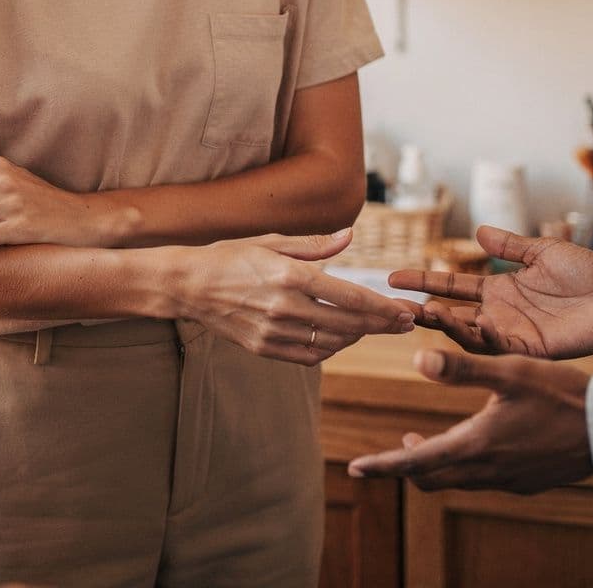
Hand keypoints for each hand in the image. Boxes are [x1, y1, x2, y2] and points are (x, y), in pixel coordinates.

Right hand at [174, 230, 415, 365]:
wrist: (188, 285)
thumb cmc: (230, 256)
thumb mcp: (271, 241)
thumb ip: (314, 244)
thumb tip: (349, 237)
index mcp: (290, 275)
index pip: (350, 298)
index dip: (382, 308)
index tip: (404, 311)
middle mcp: (285, 306)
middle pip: (348, 324)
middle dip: (381, 324)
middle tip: (403, 323)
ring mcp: (274, 331)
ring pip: (332, 342)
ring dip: (358, 336)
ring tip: (372, 327)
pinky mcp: (264, 348)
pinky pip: (308, 355)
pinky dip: (330, 349)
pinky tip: (340, 339)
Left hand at [347, 351, 592, 492]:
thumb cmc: (562, 396)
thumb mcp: (510, 371)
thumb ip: (462, 366)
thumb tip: (417, 358)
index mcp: (475, 445)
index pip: (415, 462)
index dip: (382, 465)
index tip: (354, 468)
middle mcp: (487, 471)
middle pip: (431, 478)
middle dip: (404, 466)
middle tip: (390, 450)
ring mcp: (508, 480)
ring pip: (456, 480)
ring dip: (435, 464)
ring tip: (423, 440)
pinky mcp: (526, 482)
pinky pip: (482, 480)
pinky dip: (463, 466)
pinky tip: (474, 442)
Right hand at [389, 226, 592, 359]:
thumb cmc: (584, 271)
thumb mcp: (542, 252)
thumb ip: (510, 245)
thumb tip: (477, 232)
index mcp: (498, 288)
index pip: (451, 286)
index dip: (423, 280)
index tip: (392, 277)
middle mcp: (499, 312)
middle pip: (452, 314)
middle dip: (424, 310)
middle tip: (396, 305)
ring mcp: (512, 332)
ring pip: (468, 334)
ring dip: (446, 325)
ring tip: (425, 313)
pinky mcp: (529, 348)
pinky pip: (498, 347)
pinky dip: (480, 338)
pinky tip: (465, 325)